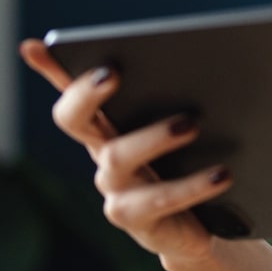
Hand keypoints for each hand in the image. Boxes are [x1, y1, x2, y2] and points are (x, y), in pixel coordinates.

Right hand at [19, 39, 232, 262]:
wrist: (202, 223)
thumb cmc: (192, 160)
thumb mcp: (184, 120)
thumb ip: (182, 87)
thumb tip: (195, 48)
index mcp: (109, 125)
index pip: (74, 92)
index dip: (56, 72)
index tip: (49, 48)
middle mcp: (102, 154)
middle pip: (74, 120)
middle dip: (87, 94)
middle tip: (116, 72)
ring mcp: (116, 189)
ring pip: (118, 157)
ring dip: (154, 137)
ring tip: (192, 124)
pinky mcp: (140, 221)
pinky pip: (159, 200)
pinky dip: (192, 185)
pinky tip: (223, 173)